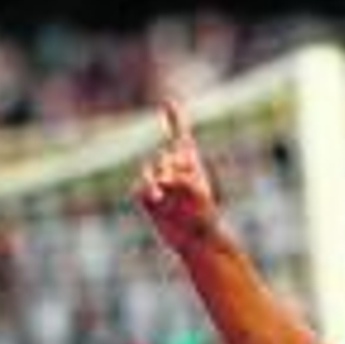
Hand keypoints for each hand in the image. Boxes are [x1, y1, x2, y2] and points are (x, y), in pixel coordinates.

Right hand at [132, 97, 220, 251]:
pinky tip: (153, 199)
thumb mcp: (199, 196)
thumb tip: (164, 176)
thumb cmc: (205, 219)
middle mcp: (175, 172)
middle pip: (164, 157)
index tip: (169, 101)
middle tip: (178, 187)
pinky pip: (139, 187)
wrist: (198, 242)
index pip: (182, 137)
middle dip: (170, 168)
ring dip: (155, 180)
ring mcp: (161, 185)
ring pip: (150, 170)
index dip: (175, 119)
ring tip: (163, 195)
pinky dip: (145, 190)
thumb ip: (183, 180)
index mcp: (192, 167)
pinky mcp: (150, 200)